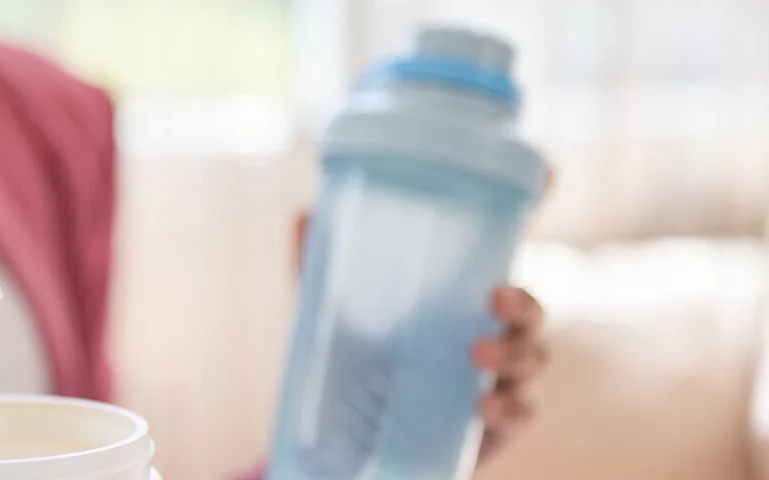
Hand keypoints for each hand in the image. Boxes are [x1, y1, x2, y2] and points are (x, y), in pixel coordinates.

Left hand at [291, 212, 545, 463]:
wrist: (351, 437)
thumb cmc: (355, 358)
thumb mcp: (331, 311)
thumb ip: (319, 266)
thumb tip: (305, 214)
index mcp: (458, 293)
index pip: (504, 249)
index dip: (534, 211)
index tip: (550, 175)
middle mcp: (488, 329)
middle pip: (531, 309)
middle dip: (524, 301)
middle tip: (496, 297)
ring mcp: (498, 377)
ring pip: (535, 356)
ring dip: (515, 352)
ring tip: (477, 354)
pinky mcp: (496, 423)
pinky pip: (522, 414)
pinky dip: (511, 409)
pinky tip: (484, 407)